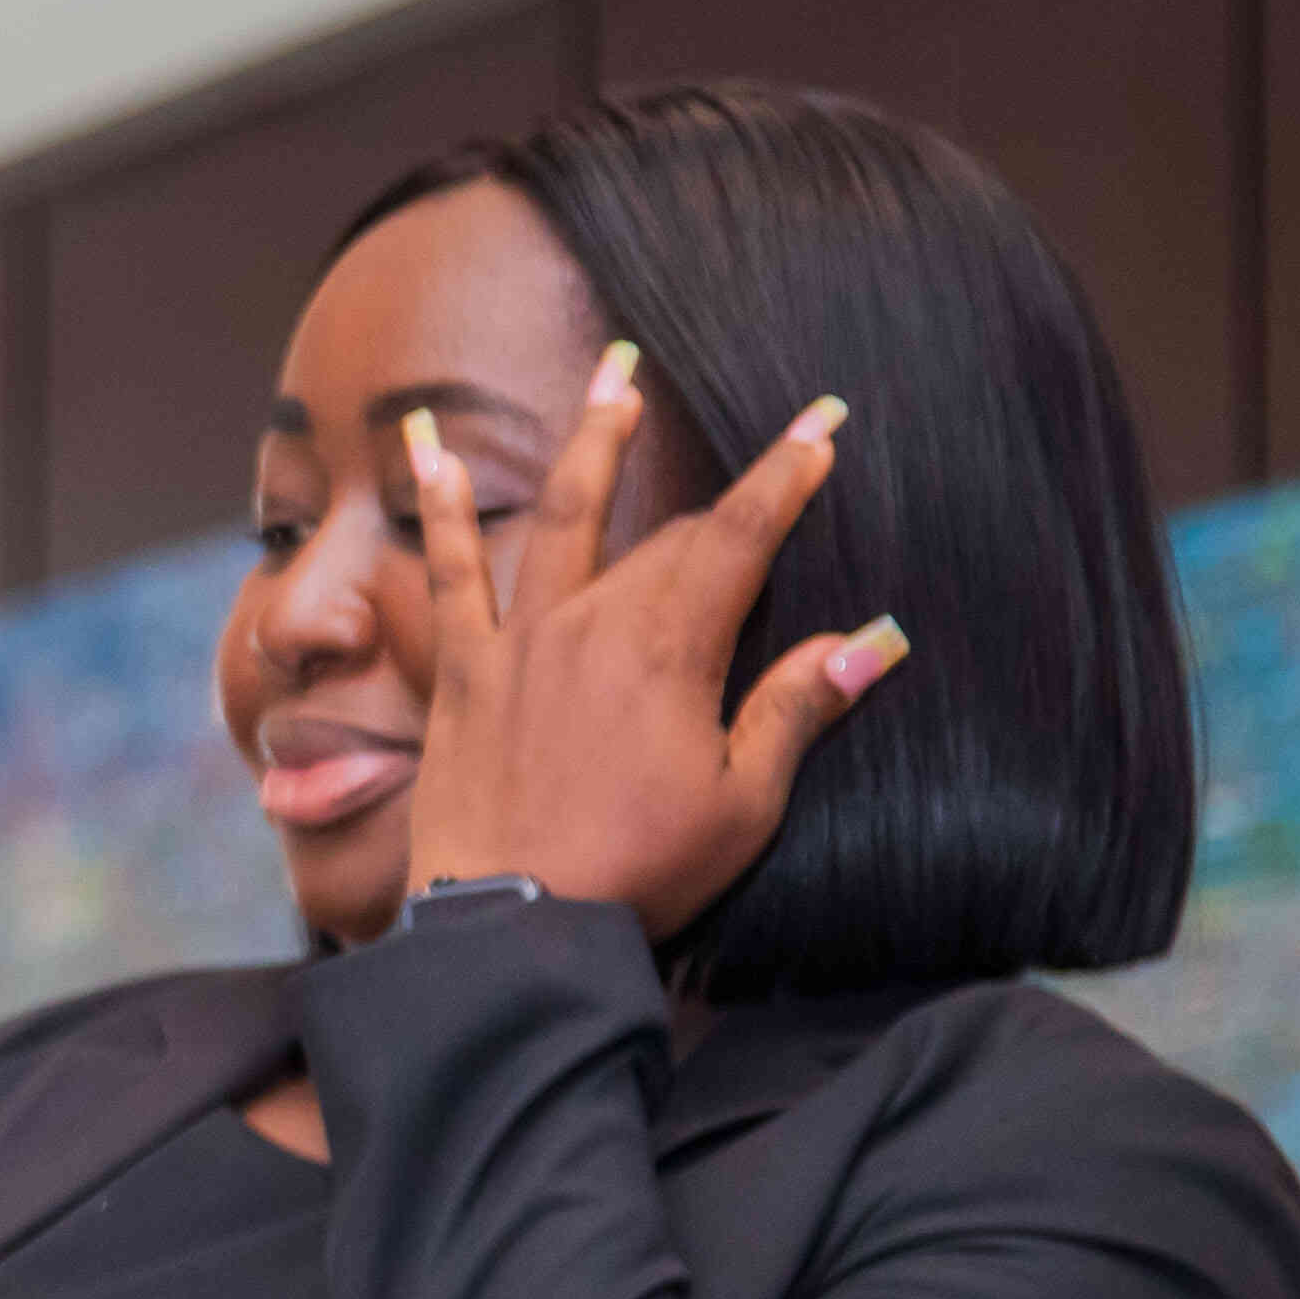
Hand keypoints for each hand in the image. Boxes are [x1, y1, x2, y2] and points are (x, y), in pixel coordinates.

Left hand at [391, 341, 909, 935]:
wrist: (512, 924)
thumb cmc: (638, 872)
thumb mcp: (742, 805)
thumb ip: (794, 711)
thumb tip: (871, 640)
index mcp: (671, 650)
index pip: (740, 540)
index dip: (785, 478)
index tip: (822, 424)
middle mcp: (594, 622)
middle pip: (667, 539)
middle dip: (721, 505)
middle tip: (767, 472)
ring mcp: (521, 639)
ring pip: (563, 517)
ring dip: (593, 440)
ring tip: (614, 373)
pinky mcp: (461, 669)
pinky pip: (448, 572)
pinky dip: (442, 507)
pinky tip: (428, 448)